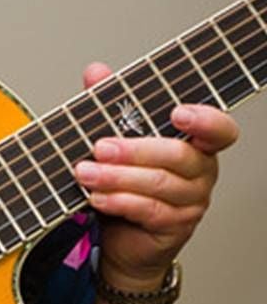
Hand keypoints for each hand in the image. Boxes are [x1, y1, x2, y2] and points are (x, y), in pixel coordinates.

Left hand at [72, 62, 240, 288]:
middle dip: (134, 150)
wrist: (116, 231)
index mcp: (194, 143)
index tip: (177, 113)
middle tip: (100, 148)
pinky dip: (119, 202)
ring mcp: (192, 201)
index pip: (219, 129)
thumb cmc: (122, 177)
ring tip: (85, 173)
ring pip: (160, 184)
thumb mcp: (113, 137)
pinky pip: (150, 211)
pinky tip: (98, 197)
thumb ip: (107, 104)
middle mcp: (200, 171)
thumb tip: (96, 72)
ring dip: (118, 178)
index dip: (205, 120)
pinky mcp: (175, 226)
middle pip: (178, 156)